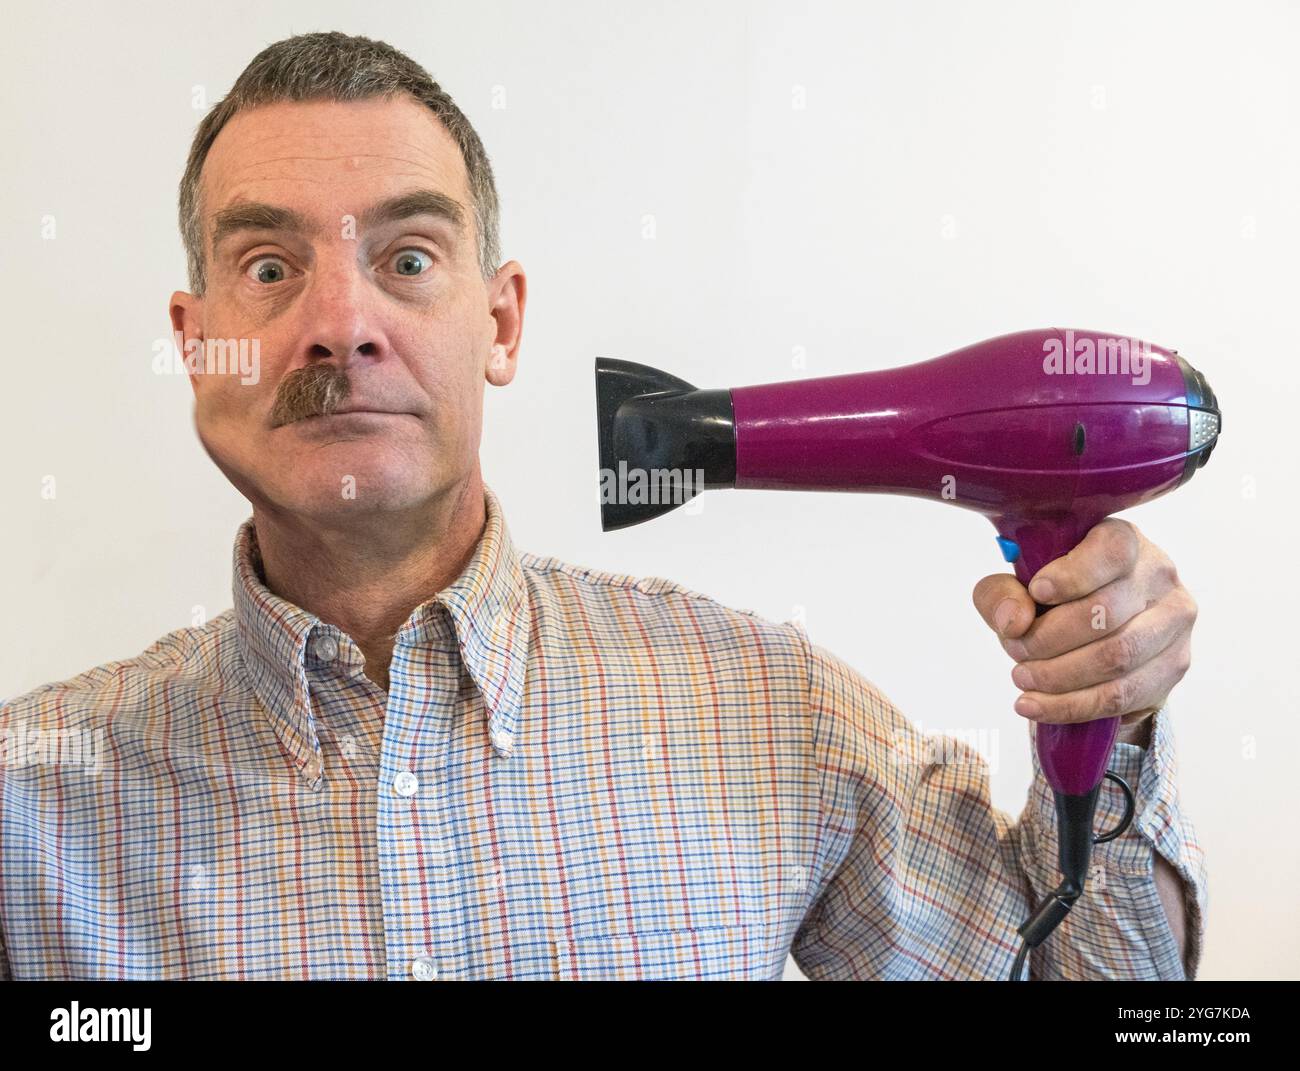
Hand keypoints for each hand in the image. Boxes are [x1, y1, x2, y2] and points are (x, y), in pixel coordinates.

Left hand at [972, 519, 1196, 742]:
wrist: (1099, 634)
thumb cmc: (1055, 599)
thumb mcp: (1016, 587)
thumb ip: (1001, 594)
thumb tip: (1014, 621)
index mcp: (1123, 540)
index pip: (1110, 553)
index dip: (1070, 576)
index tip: (1035, 592)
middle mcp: (1158, 575)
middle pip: (1105, 612)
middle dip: (1048, 638)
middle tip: (1015, 650)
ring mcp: (1173, 621)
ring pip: (1115, 657)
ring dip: (1058, 675)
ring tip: (1022, 677)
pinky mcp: (1174, 664)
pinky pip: (1121, 694)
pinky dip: (1071, 705)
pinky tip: (1034, 705)